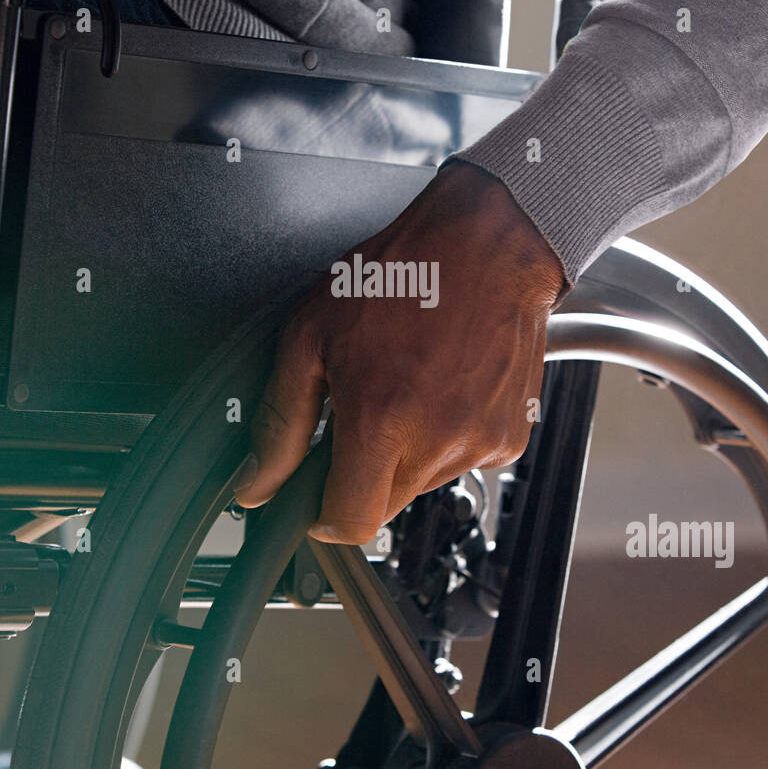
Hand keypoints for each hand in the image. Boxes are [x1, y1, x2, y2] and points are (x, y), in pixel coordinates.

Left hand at [233, 161, 566, 542]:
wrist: (489, 245)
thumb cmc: (402, 276)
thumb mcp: (313, 335)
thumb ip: (281, 420)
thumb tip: (257, 485)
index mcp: (382, 420)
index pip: (350, 523)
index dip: (324, 516)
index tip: (315, 493)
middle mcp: (437, 441)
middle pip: (383, 505)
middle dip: (362, 473)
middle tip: (360, 411)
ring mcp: (480, 442)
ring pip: (422, 483)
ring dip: (406, 452)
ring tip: (407, 384)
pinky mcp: (510, 437)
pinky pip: (461, 461)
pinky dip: (445, 437)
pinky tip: (442, 386)